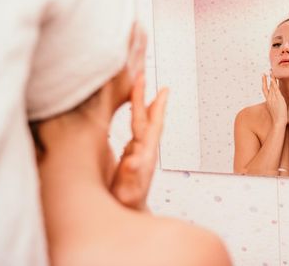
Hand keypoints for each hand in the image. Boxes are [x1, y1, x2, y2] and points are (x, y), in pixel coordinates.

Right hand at [110, 73, 168, 210]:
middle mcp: (144, 148)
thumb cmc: (127, 202)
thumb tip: (135, 159)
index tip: (161, 89)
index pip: (149, 124)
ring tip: (141, 85)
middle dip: (144, 96)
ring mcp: (138, 149)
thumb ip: (131, 174)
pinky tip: (133, 108)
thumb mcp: (127, 190)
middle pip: (144, 118)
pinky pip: (134, 128)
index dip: (154, 107)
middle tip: (144, 75)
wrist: (130, 212)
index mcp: (144, 152)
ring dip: (141, 102)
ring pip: (140, 121)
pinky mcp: (131, 152)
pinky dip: (134, 114)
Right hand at [262, 72, 287, 125]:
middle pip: (266, 87)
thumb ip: (277, 106)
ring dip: (271, 78)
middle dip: (265, 80)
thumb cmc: (279, 119)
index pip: (265, 91)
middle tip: (265, 72)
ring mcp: (273, 98)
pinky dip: (274, 82)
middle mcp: (269, 99)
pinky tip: (274, 77)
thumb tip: (279, 105)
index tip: (263, 78)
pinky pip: (275, 88)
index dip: (264, 84)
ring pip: (271, 86)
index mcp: (269, 102)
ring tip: (271, 71)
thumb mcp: (276, 110)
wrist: (279, 123)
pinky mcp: (277, 98)